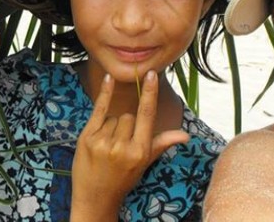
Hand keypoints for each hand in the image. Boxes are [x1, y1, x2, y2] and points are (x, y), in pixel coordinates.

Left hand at [70, 71, 188, 220]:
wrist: (95, 198)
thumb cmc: (122, 179)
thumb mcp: (144, 164)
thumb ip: (162, 144)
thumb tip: (186, 135)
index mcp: (140, 151)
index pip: (147, 115)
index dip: (149, 93)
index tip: (151, 74)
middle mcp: (122, 146)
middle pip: (128, 116)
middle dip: (126, 125)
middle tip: (119, 145)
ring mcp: (103, 142)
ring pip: (114, 117)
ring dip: (112, 125)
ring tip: (108, 146)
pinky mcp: (87, 138)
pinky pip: (98, 109)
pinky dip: (104, 94)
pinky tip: (109, 79)